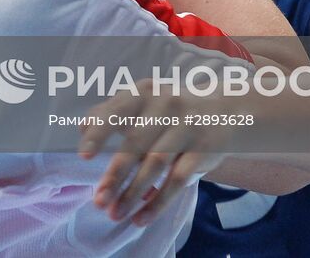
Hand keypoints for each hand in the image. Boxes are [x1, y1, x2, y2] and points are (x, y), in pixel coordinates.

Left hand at [80, 78, 234, 225]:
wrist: (226, 109)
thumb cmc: (171, 108)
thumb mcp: (144, 101)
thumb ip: (113, 112)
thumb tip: (83, 127)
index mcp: (144, 92)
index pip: (117, 111)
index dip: (100, 133)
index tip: (85, 156)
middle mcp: (166, 105)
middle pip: (136, 143)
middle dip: (115, 175)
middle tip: (99, 200)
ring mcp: (187, 126)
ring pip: (156, 163)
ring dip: (133, 192)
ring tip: (116, 213)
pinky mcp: (204, 149)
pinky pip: (178, 179)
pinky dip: (159, 201)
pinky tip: (142, 217)